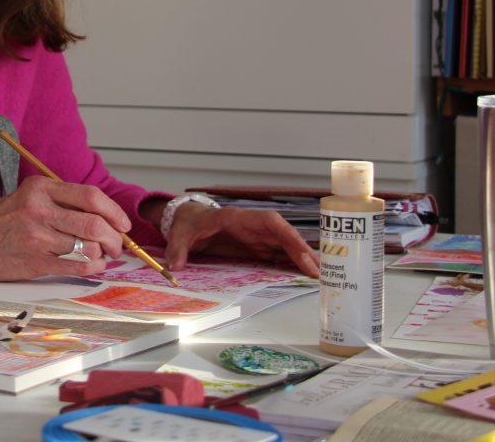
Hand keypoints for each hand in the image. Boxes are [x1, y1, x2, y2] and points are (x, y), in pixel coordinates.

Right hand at [0, 177, 130, 280]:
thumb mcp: (27, 198)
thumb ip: (60, 202)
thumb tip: (103, 216)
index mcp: (40, 188)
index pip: (90, 196)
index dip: (114, 211)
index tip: (123, 224)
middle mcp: (39, 209)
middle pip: (94, 222)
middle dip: (115, 237)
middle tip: (117, 245)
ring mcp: (37, 237)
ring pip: (88, 245)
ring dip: (104, 254)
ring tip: (103, 256)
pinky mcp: (35, 262)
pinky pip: (77, 265)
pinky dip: (93, 267)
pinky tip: (93, 266)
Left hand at [161, 203, 319, 277]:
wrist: (188, 220)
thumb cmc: (187, 223)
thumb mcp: (180, 234)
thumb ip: (178, 248)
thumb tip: (174, 266)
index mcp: (237, 218)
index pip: (269, 221)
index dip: (287, 234)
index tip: (301, 248)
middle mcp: (252, 226)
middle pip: (283, 235)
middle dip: (301, 251)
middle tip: (318, 272)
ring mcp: (256, 237)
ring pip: (285, 246)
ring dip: (301, 259)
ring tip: (320, 276)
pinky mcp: (256, 247)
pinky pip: (277, 255)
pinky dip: (291, 264)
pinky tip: (304, 276)